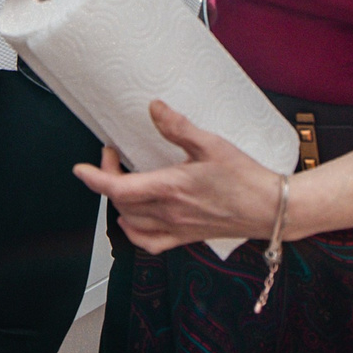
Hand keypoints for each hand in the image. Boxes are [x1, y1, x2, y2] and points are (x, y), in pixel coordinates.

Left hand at [74, 101, 284, 253]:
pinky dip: (135, 232)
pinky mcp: (186, 237)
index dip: (94, 178)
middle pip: (120, 203)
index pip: (118, 188)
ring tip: (124, 183)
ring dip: (119, 203)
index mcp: (170, 189)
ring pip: (130, 223)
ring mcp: (176, 228)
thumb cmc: (246, 179)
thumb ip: (178, 127)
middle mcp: (168, 213)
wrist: (271, 209)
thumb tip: (154, 109)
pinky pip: (150, 243)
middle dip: (108, 180)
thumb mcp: (212, 144)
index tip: (81, 168)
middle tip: (114, 158)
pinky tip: (136, 219)